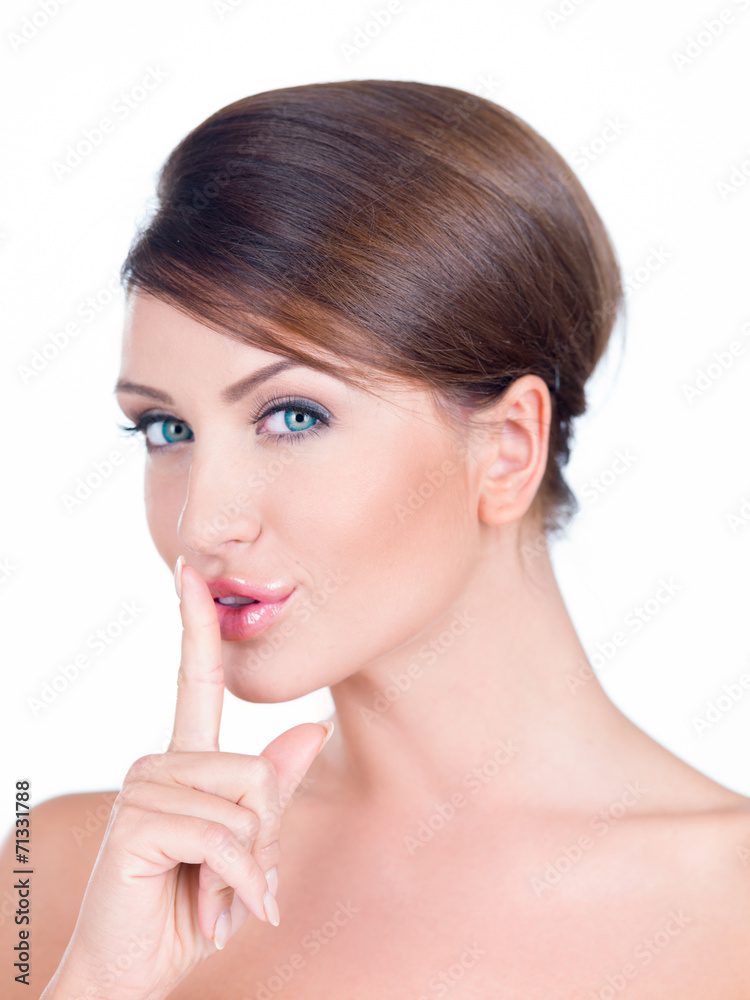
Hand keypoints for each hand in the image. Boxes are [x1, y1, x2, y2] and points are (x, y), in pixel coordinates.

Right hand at [41, 559, 331, 999]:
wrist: (132, 976)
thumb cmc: (192, 908)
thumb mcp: (247, 849)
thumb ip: (275, 790)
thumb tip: (314, 727)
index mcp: (184, 761)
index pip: (194, 679)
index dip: (196, 624)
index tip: (190, 572)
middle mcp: (160, 761)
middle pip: (259, 769)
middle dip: (265, 839)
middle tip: (241, 885)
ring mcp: (145, 786)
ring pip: (247, 802)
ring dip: (251, 867)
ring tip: (220, 899)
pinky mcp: (141, 820)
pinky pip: (226, 835)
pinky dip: (238, 881)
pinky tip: (215, 913)